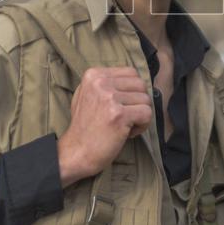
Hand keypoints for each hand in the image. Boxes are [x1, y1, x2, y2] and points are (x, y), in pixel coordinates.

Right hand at [56, 67, 152, 187]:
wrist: (76, 151)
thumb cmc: (84, 126)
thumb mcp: (86, 94)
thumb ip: (106, 83)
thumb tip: (131, 79)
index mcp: (94, 74)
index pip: (131, 73)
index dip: (131, 91)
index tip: (122, 106)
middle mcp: (101, 82)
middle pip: (140, 85)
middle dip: (138, 103)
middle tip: (126, 117)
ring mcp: (110, 98)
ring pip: (145, 99)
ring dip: (140, 115)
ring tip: (125, 126)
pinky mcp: (119, 115)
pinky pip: (147, 113)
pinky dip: (142, 125)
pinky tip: (128, 133)